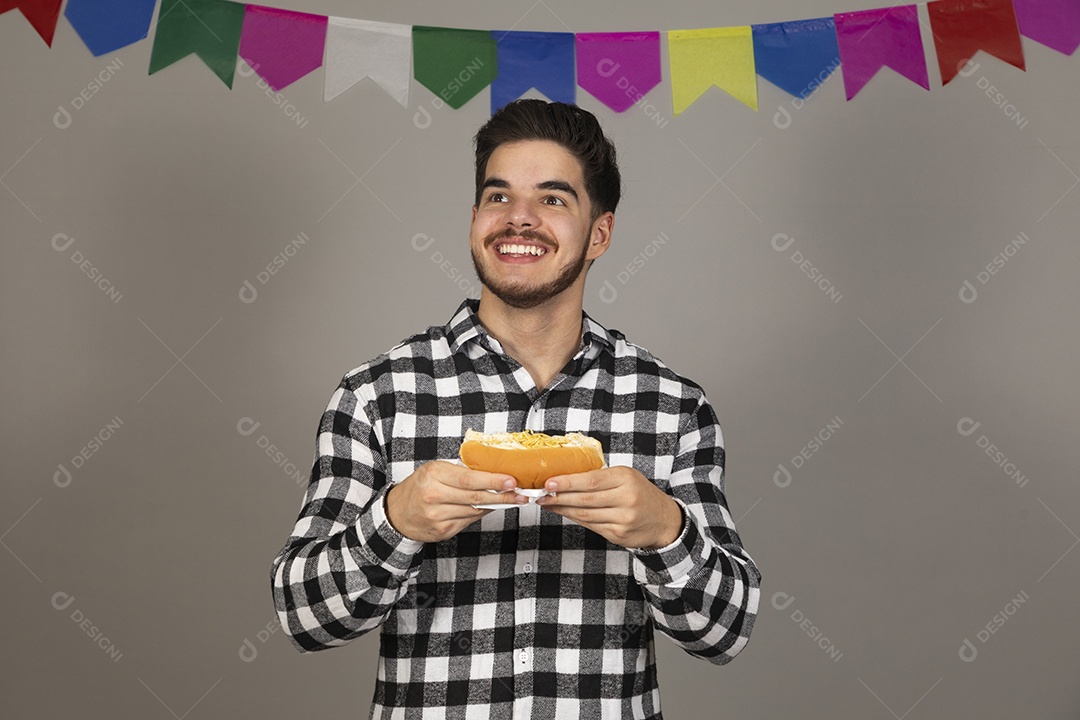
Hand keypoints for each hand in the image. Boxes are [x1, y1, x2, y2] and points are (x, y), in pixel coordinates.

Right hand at [385, 461, 523, 542]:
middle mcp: (434, 495)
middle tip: (521, 494)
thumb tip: (493, 474)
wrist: (397, 513)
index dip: (493, 480)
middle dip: (503, 495)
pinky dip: (481, 513)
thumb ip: (460, 472)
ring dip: (495, 505)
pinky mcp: (443, 530)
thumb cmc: (420, 486)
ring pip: (475, 510)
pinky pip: (469, 520)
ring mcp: (438, 516)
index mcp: (434, 475)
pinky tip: (488, 507)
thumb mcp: (435, 470)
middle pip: (476, 496)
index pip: (470, 479)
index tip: (511, 480)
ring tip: (511, 499)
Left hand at [535, 466, 682, 549]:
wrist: (664, 520)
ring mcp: (623, 520)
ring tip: (548, 503)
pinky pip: (591, 526)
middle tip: (540, 494)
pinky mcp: (618, 535)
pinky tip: (565, 513)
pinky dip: (575, 519)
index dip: (567, 482)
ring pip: (585, 515)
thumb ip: (601, 477)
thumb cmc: (641, 493)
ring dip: (563, 509)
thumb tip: (566, 478)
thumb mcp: (626, 477)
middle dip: (559, 497)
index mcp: (626, 479)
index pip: (591, 480)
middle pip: (585, 499)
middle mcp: (626, 499)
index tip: (549, 483)